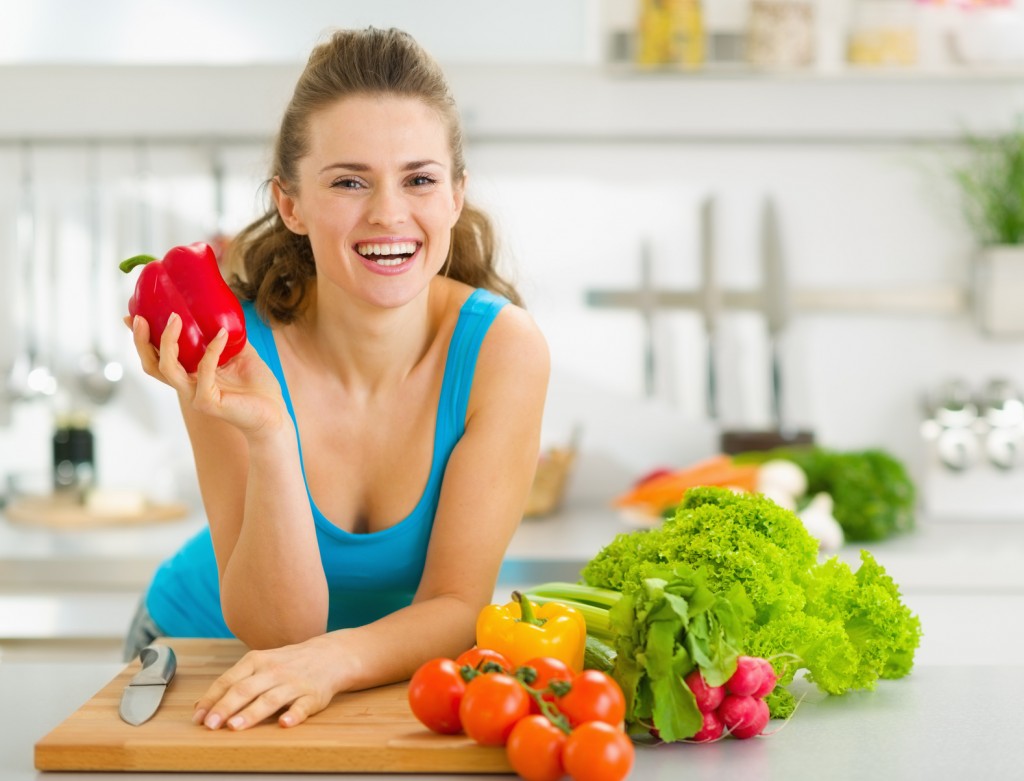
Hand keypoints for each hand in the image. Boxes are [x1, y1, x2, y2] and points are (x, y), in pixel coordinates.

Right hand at [128, 314, 287, 438]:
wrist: (275, 413)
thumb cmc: (258, 388)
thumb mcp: (240, 354)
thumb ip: (227, 337)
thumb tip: (221, 311)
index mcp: (191, 376)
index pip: (158, 358)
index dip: (142, 340)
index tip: (131, 316)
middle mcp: (188, 387)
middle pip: (152, 365)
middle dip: (141, 341)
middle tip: (140, 317)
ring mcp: (196, 396)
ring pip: (168, 369)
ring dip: (168, 341)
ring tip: (175, 318)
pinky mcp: (208, 402)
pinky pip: (204, 371)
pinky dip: (212, 350)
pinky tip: (222, 334)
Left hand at [193, 637, 342, 729]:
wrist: (330, 655)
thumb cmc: (287, 663)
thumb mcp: (260, 664)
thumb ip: (233, 682)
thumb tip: (201, 706)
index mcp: (257, 661)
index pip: (229, 680)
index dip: (212, 699)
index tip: (198, 718)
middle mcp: (274, 671)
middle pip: (246, 689)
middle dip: (226, 707)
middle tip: (211, 725)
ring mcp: (294, 683)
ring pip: (270, 699)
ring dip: (252, 713)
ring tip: (235, 727)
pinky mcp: (313, 696)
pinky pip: (302, 706)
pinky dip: (294, 715)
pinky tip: (285, 723)